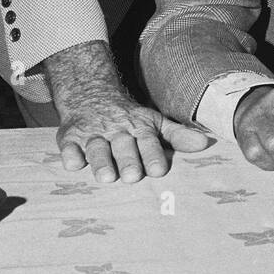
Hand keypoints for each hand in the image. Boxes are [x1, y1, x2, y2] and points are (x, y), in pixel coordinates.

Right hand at [57, 89, 209, 182]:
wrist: (91, 95)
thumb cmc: (128, 119)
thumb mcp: (153, 123)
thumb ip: (177, 136)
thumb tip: (205, 144)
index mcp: (138, 128)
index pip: (148, 141)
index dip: (153, 155)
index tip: (159, 171)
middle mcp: (116, 131)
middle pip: (123, 146)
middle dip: (128, 160)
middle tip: (133, 177)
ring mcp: (92, 134)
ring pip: (96, 148)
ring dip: (101, 162)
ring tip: (106, 178)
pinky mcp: (70, 137)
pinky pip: (69, 146)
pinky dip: (71, 154)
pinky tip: (74, 164)